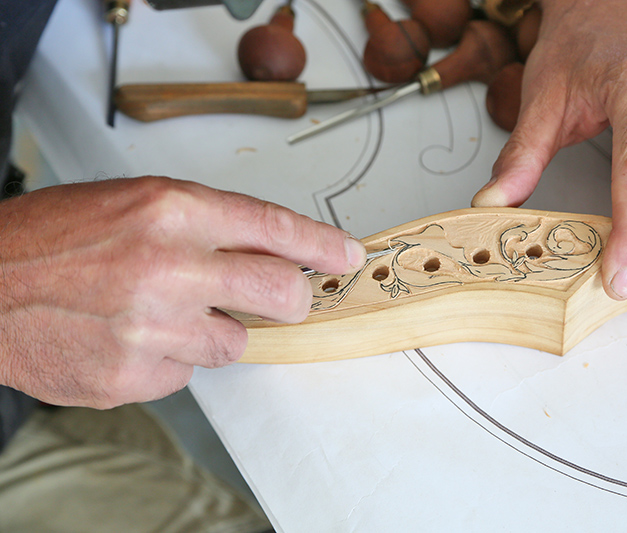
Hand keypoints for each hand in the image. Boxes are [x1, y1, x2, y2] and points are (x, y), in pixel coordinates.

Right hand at [0, 177, 365, 407]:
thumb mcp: (135, 203)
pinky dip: (171, 358)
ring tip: (159, 311)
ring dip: (212, 329)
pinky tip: (131, 337)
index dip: (320, 246)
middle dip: (289, 298)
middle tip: (279, 297)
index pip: (274, 227)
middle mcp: (169, 266)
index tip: (344, 257)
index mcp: (171, 210)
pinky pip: (188, 373)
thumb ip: (206, 225)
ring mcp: (153, 326)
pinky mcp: (135, 374)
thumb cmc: (51, 240)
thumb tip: (271, 249)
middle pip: (280, 293)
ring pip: (235, 341)